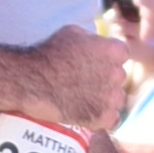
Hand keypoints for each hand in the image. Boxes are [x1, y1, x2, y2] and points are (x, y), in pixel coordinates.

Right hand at [21, 24, 128, 141]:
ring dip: (106, 98)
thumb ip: (92, 39)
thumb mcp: (73, 32)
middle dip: (106, 78)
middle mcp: (117, 74)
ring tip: (86, 98)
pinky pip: (113, 120)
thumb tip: (97, 43)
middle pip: (119, 77)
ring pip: (117, 98)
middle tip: (87, 81)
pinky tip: (91, 113)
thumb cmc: (49, 55)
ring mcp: (111, 98)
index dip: (108, 59)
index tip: (96, 63)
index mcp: (113, 50)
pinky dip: (104, 118)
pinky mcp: (102, 117)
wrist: (32, 82)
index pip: (121, 55)